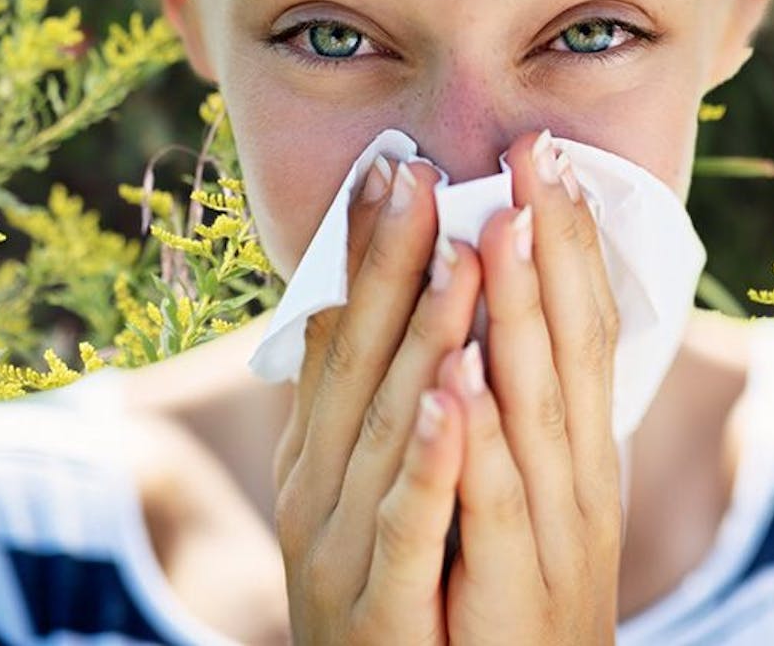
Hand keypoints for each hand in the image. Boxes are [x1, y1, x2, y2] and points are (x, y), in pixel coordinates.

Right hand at [272, 155, 482, 643]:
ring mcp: (337, 547)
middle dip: (386, 265)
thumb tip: (359, 308)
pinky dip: (430, 459)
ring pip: (384, 428)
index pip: (335, 338)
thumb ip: (358, 410)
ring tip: (459, 256)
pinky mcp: (376, 608)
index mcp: (314, 457)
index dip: (360, 255)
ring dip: (421, 338)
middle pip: (353, 364)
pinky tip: (455, 398)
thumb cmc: (387, 597)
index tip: (389, 171)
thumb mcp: (356, 493)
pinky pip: (406, 523)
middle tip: (416, 176)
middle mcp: (314, 490)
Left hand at [433, 129, 623, 644]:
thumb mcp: (503, 487)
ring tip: (494, 231)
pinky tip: (458, 384)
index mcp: (568, 453)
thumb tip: (469, 318)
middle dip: (549, 251)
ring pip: (531, 415)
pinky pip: (484, 510)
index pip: (574, 332)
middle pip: (564, 353)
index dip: (565, 246)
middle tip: (533, 155)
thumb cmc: (491, 588)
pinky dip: (474, 446)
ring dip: (517, 320)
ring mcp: (542, 536)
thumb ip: (497, 409)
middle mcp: (569, 484)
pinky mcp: (501, 592)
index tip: (543, 157)